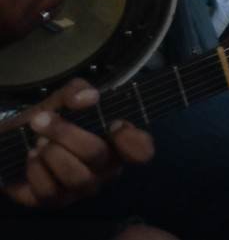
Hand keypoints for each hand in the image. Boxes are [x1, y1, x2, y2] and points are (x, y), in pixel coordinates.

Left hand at [1, 79, 149, 209]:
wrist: (21, 141)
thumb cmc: (53, 118)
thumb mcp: (65, 97)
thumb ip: (78, 91)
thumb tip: (88, 98)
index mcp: (117, 145)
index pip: (142, 152)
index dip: (132, 140)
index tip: (114, 123)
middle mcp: (105, 171)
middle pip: (96, 156)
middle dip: (66, 134)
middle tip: (41, 120)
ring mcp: (81, 190)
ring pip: (76, 177)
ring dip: (52, 154)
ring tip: (38, 142)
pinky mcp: (56, 202)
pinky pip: (50, 192)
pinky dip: (37, 170)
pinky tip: (32, 157)